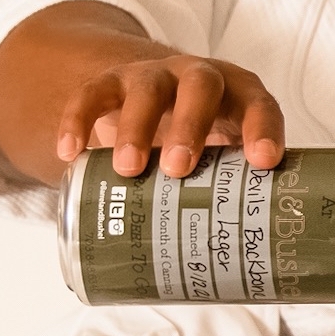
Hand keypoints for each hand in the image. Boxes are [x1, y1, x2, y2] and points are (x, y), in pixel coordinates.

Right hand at [57, 50, 287, 179]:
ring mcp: (154, 76)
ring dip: (137, 127)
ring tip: (129, 169)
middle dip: (190, 126)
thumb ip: (234, 191)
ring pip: (146, 88)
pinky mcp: (112, 82)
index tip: (263, 161)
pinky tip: (71, 154)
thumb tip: (248, 259)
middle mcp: (199, 77)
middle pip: (200, 86)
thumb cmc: (203, 143)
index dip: (263, 130)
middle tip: (178, 169)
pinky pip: (92, 93)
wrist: (158, 99)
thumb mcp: (223, 157)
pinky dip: (79, 120)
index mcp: (239, 95)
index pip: (259, 105)